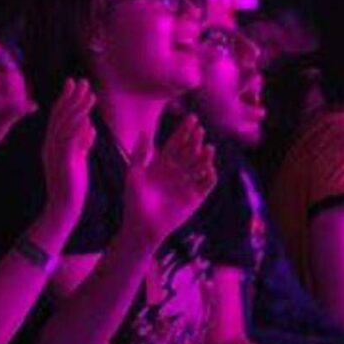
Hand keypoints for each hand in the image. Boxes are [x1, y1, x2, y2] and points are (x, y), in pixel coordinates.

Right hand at [41, 78, 95, 219]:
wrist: (63, 208)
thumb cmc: (71, 186)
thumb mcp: (77, 160)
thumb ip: (81, 143)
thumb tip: (89, 127)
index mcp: (52, 143)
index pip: (57, 116)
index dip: (65, 97)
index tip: (73, 82)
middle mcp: (50, 146)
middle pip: (60, 116)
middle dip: (72, 97)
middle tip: (82, 80)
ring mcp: (54, 154)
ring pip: (65, 126)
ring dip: (79, 109)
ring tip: (91, 95)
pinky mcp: (63, 165)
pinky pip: (70, 143)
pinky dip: (79, 130)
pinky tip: (89, 121)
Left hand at [122, 115, 216, 248]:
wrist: (141, 226)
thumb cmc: (134, 200)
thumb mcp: (134, 173)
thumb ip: (140, 154)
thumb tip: (145, 131)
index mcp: (162, 164)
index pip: (176, 143)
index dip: (184, 131)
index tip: (192, 118)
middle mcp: (177, 172)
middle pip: (189, 152)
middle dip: (195, 140)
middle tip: (200, 129)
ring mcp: (187, 184)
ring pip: (200, 166)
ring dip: (205, 156)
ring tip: (207, 147)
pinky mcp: (195, 198)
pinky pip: (206, 184)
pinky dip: (209, 175)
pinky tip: (208, 167)